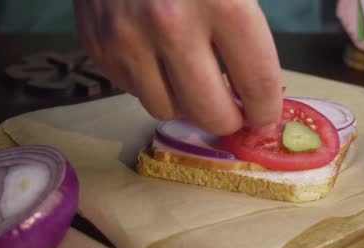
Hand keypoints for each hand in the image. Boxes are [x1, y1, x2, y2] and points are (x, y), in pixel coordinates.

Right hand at [73, 0, 282, 134]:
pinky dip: (151, 84)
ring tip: (192, 79)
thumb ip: (252, 25)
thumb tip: (262, 87)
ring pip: (167, 109)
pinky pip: (133, 90)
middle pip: (210, 112)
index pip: (257, 82)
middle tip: (233, 111)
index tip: (265, 116)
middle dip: (229, 120)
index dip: (265, 109)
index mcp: (221, 0)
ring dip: (186, 102)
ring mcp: (127, 38)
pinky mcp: (98, 45)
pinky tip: (157, 59)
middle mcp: (171, 25)